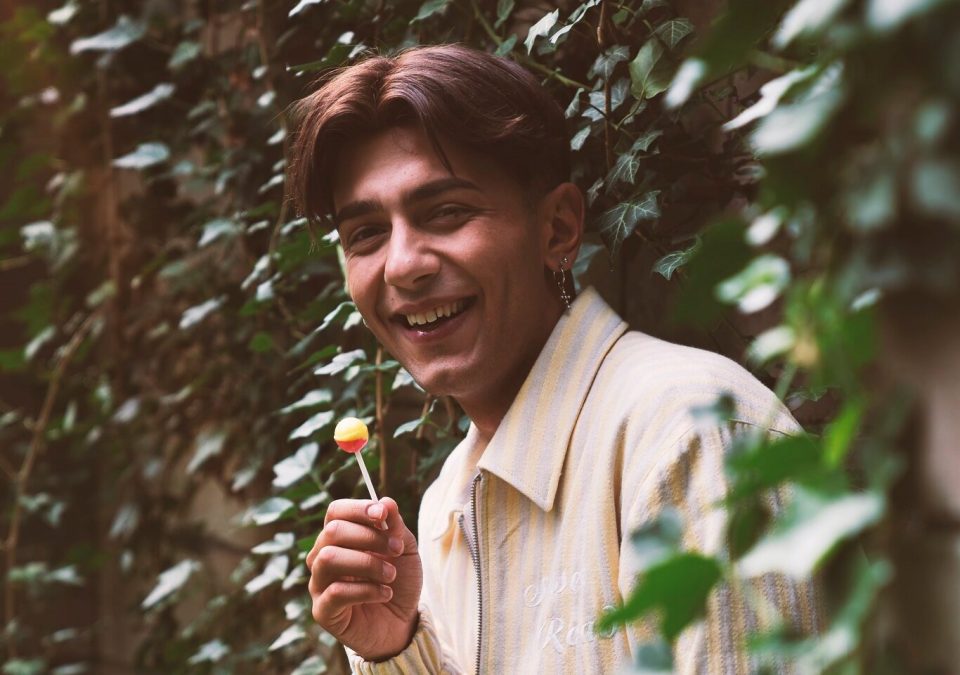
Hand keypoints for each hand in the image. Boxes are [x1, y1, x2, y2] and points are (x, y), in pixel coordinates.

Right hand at [306, 497, 421, 660]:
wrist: (402, 623)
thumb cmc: (399, 581)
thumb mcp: (404, 549)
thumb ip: (395, 526)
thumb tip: (386, 502)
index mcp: (340, 537)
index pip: (335, 511)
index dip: (358, 509)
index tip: (383, 515)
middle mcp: (323, 556)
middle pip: (332, 532)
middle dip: (370, 537)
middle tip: (396, 550)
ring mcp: (319, 583)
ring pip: (328, 558)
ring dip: (367, 563)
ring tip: (390, 575)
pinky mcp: (323, 610)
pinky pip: (335, 592)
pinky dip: (366, 590)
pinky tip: (384, 593)